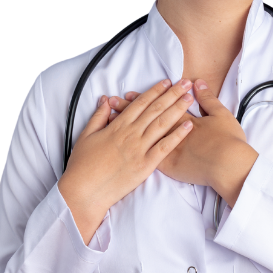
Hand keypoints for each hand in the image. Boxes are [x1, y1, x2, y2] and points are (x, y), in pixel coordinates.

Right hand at [59, 78, 195, 212]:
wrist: (84, 191)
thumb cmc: (82, 165)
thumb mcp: (86, 136)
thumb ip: (98, 116)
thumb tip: (105, 100)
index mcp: (117, 126)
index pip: (140, 103)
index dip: (155, 91)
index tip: (166, 82)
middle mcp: (131, 134)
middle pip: (155, 109)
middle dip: (171, 94)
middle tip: (185, 83)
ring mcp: (139, 149)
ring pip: (162, 124)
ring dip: (177, 109)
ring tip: (190, 98)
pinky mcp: (145, 165)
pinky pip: (164, 148)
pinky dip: (177, 136)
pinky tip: (189, 126)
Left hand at [106, 79, 248, 188]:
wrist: (230, 166)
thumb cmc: (228, 141)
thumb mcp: (221, 115)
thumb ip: (208, 99)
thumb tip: (198, 83)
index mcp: (182, 120)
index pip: (158, 107)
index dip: (143, 100)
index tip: (129, 94)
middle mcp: (171, 134)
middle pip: (146, 120)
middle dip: (128, 111)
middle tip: (113, 102)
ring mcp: (168, 151)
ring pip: (142, 138)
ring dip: (128, 129)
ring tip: (113, 120)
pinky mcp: (170, 167)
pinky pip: (148, 159)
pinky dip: (134, 152)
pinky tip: (123, 148)